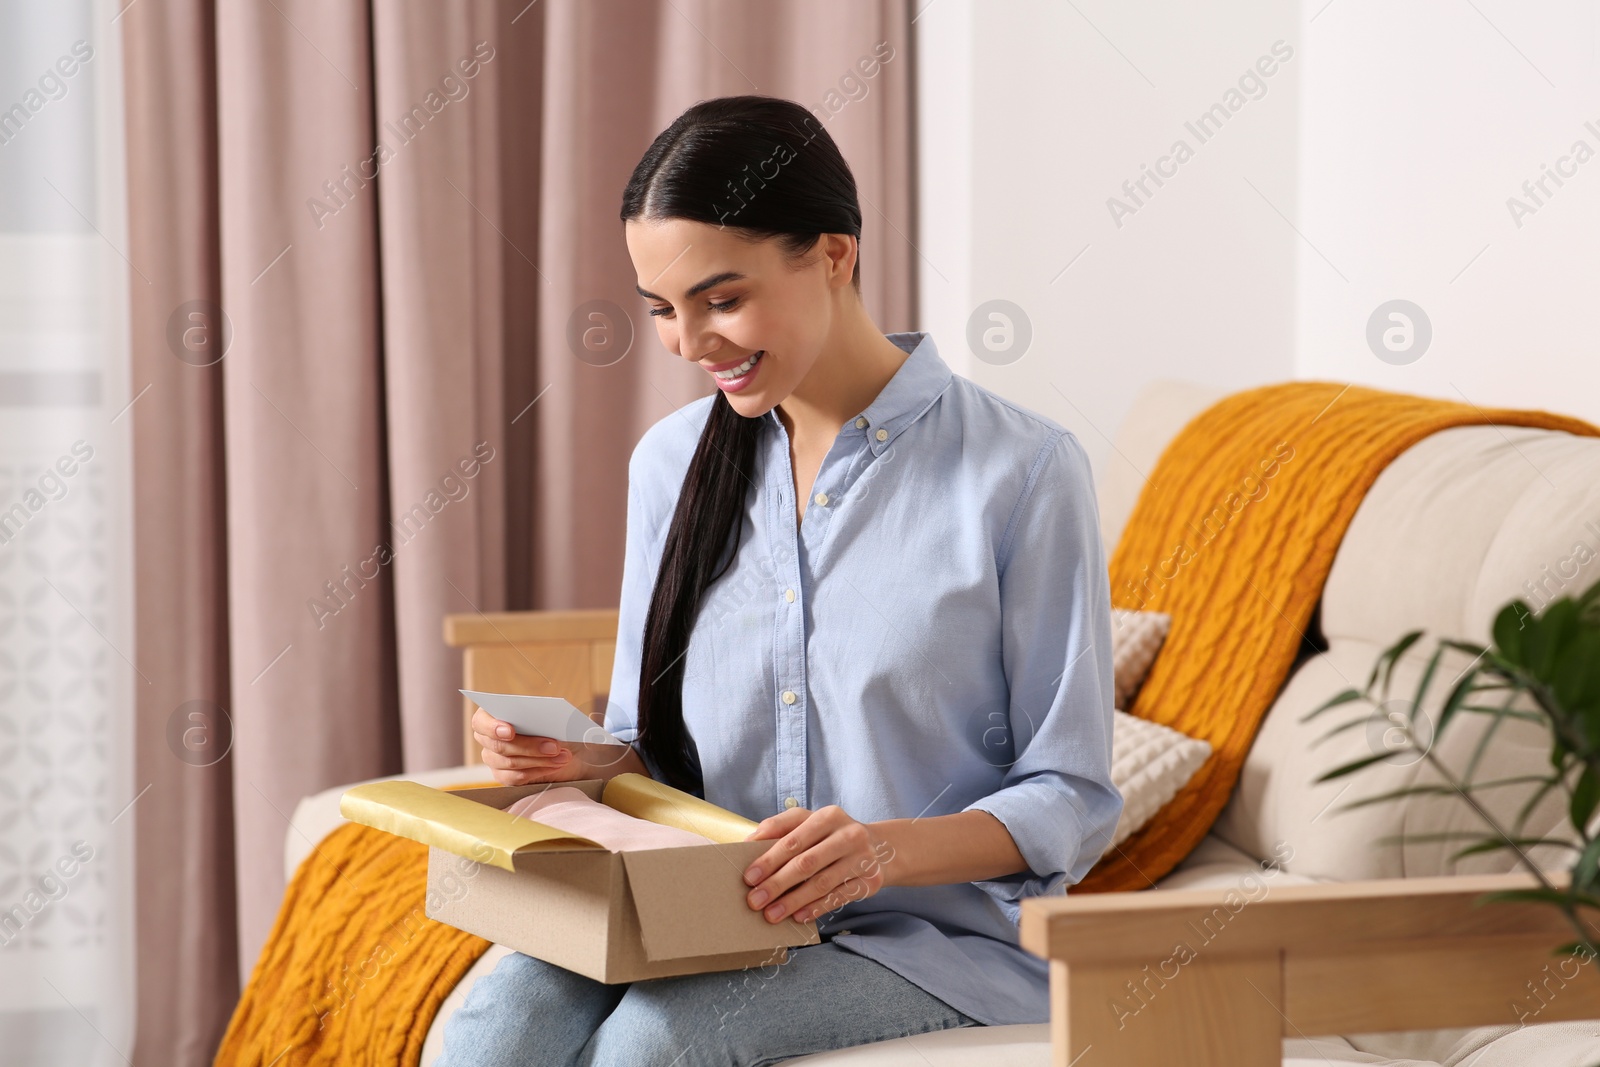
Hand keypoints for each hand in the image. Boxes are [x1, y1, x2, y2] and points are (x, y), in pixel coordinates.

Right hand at [471, 708, 633, 784]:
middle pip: (499, 746)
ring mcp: (493, 758)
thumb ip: (567, 716)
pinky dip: (537, 771)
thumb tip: (588, 717)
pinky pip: (514, 778)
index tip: (511, 731)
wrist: (564, 749)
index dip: (493, 726)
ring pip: (509, 762)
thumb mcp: (562, 717)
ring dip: (539, 760)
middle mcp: (487, 738)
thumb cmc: (555, 727)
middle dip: (530, 746)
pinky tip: (555, 766)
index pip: (481, 721)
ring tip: (563, 757)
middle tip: (555, 746)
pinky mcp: (503, 775)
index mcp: (492, 715)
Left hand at [741, 804, 895, 923]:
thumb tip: (749, 842)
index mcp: (828, 816)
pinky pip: (838, 898)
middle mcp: (848, 835)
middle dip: (776, 884)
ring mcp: (862, 859)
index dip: (769, 859)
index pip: (793, 839)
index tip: (749, 877)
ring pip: (821, 883)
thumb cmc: (833, 836)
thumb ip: (780, 828)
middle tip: (754, 901)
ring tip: (771, 915)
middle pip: (806, 863)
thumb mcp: (811, 823)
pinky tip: (798, 917)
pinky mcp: (870, 881)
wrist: (882, 849)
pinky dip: (816, 908)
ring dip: (793, 902)